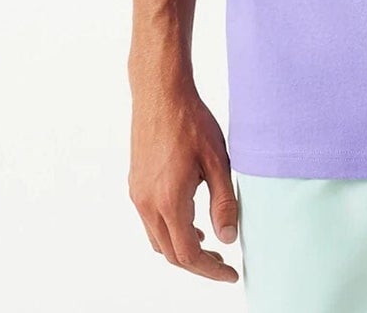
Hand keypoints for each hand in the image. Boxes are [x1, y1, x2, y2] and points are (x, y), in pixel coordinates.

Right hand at [128, 78, 239, 281]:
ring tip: (208, 243)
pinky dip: (170, 230)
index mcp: (169, 201)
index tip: (231, 273)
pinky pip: (150, 221)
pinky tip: (189, 218)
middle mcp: (147, 203)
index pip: (188, 254)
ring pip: (158, 239)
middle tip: (223, 263)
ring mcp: (137, 194)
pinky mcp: (135, 184)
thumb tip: (228, 238)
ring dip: (181, 247)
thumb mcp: (217, 161)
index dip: (210, 270)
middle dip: (198, 263)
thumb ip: (223, 202)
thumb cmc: (191, 122)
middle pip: (170, 253)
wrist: (160, 93)